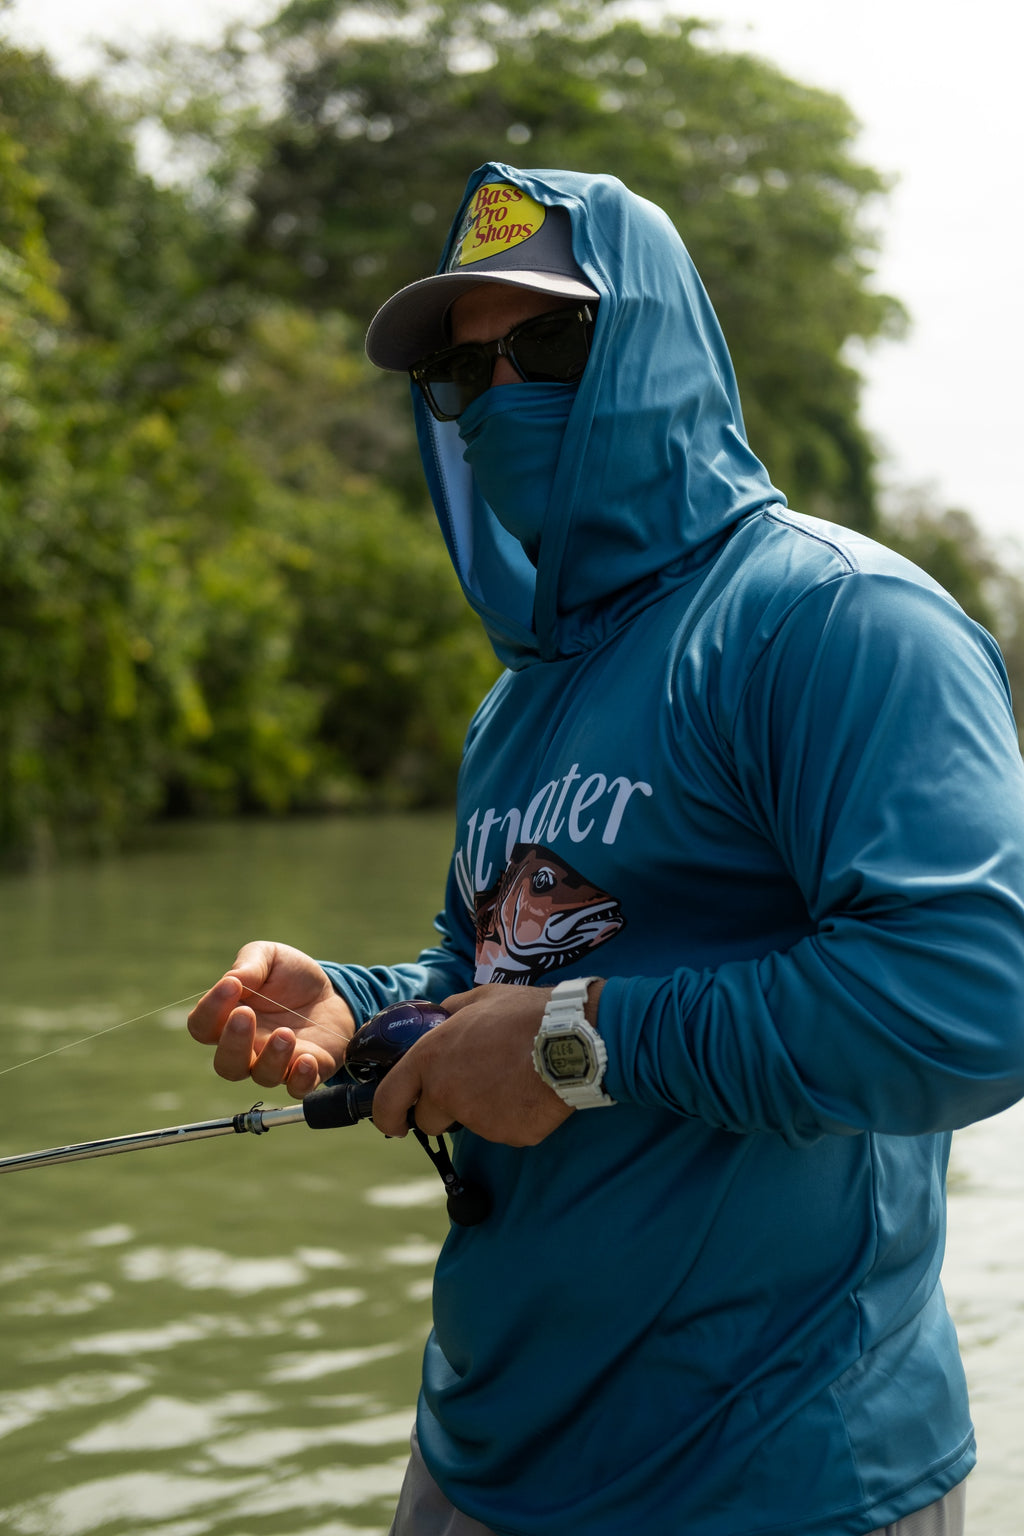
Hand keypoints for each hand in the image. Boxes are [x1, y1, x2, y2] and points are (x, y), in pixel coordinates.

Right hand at [186, 940, 354, 1098]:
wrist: (333, 993)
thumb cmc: (291, 977)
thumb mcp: (270, 957)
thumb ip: (249, 964)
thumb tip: (232, 980)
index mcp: (230, 1019)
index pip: (202, 1027)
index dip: (210, 1009)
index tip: (231, 986)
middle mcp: (248, 1048)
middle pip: (226, 1064)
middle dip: (233, 1043)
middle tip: (246, 1015)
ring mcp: (277, 1063)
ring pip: (262, 1077)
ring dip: (272, 1058)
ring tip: (286, 1032)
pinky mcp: (307, 1071)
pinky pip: (297, 1089)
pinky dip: (300, 1080)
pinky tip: (307, 1059)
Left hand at [371, 982, 602, 1146]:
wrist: (572, 1038)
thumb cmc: (525, 1013)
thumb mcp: (479, 998)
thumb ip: (450, 1013)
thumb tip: (438, 1017)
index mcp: (431, 1058)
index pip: (389, 1100)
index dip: (387, 1116)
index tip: (394, 1123)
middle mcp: (447, 1093)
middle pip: (430, 1121)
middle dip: (444, 1111)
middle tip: (474, 1086)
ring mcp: (478, 1119)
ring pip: (470, 1125)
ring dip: (482, 1109)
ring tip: (512, 1078)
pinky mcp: (508, 1135)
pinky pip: (503, 1130)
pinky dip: (513, 1117)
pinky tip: (530, 1091)